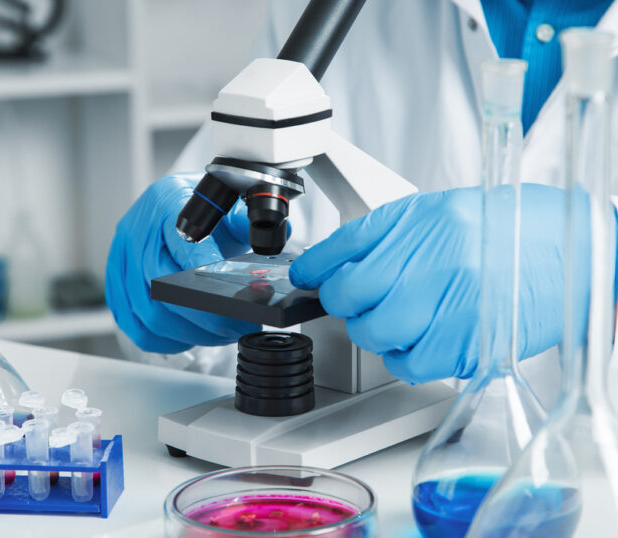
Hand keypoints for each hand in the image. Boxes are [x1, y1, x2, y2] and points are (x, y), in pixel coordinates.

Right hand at [106, 174, 258, 353]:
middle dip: (206, 315)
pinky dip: (164, 340)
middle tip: (237, 325)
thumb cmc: (202, 209)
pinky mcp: (117, 286)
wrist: (174, 207)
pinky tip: (190, 337)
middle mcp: (137, 230)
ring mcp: (121, 260)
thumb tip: (271, 234)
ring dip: (190, 332)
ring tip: (220, 333)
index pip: (183, 243)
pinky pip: (134, 325)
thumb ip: (246, 222)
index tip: (241, 295)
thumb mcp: (228, 205)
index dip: (210, 275)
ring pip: (149, 312)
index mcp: (166, 201)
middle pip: (161, 285)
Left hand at [289, 184, 573, 383]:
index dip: (313, 270)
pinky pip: (410, 364)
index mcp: (417, 220)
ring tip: (403, 319)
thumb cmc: (508, 231)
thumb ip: (385, 237)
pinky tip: (426, 339)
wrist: (576, 249)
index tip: (305, 279)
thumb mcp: (439, 213)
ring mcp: (447, 302)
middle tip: (367, 301)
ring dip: (379, 332)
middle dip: (348, 304)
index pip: (337, 250)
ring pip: (373, 334)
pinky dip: (409, 358)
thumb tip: (333, 263)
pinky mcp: (466, 341)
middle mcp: (428, 258)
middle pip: (346, 298)